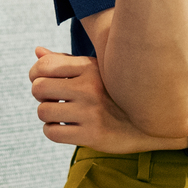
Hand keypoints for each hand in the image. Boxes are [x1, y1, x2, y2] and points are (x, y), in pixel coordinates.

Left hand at [29, 46, 173, 151]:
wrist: (152, 124)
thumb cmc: (117, 93)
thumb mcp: (97, 71)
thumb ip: (66, 61)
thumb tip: (38, 52)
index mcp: (90, 68)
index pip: (45, 66)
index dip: (35, 74)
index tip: (43, 81)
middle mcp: (90, 88)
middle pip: (39, 88)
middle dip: (41, 95)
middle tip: (53, 99)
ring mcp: (92, 113)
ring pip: (43, 111)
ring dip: (47, 114)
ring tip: (61, 114)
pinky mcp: (92, 136)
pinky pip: (52, 132)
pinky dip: (52, 130)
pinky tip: (65, 127)